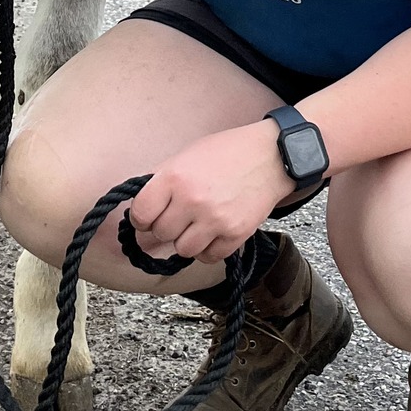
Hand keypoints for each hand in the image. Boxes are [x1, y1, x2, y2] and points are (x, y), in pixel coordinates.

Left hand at [128, 122, 291, 265]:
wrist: (270, 156)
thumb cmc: (226, 152)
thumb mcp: (186, 155)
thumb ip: (162, 181)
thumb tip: (141, 210)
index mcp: (174, 176)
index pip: (140, 214)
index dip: (141, 217)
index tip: (148, 216)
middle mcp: (192, 200)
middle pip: (160, 234)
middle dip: (165, 227)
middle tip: (177, 217)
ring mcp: (215, 220)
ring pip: (183, 250)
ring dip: (186, 240)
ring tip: (196, 224)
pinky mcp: (235, 234)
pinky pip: (209, 257)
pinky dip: (208, 249)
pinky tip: (213, 232)